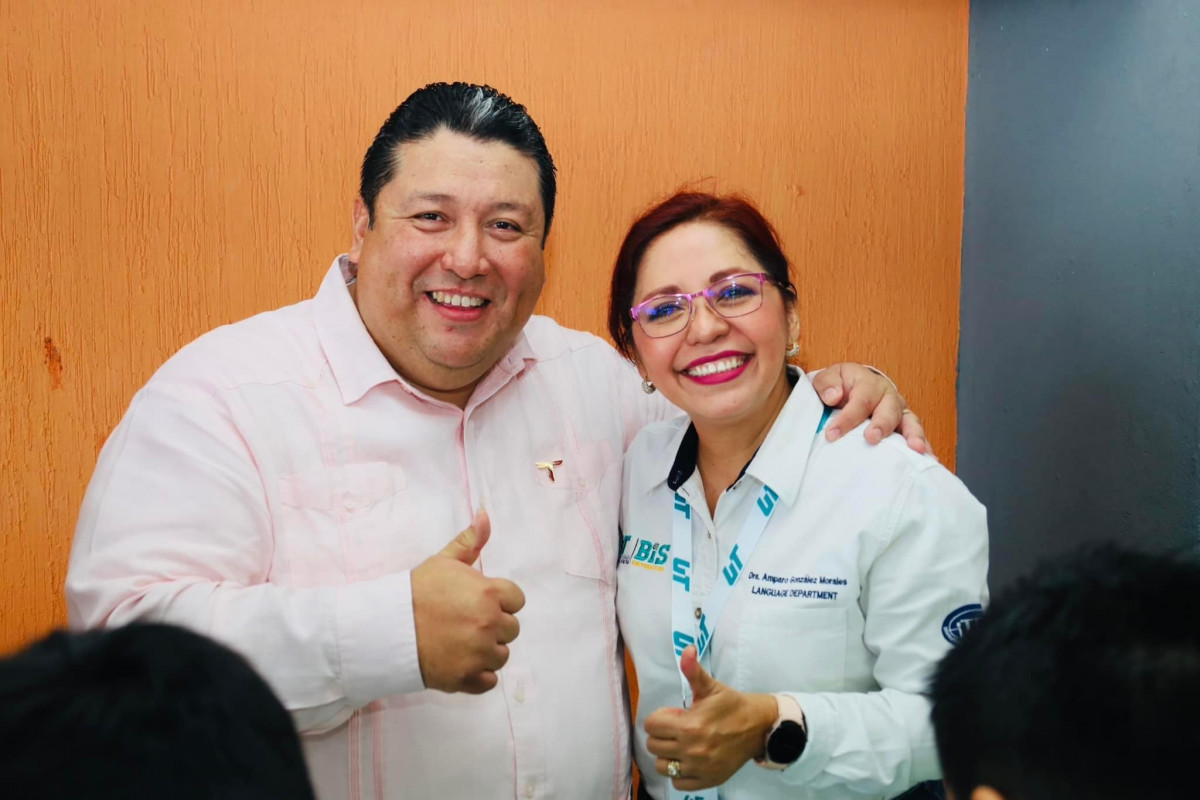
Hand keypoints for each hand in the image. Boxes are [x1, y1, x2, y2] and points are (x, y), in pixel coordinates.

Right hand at [410, 509, 525, 693]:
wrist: (385, 627)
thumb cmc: (415, 591)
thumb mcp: (444, 560)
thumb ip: (470, 541)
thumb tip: (486, 514)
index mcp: (489, 593)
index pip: (516, 600)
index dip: (498, 601)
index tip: (476, 602)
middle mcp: (489, 623)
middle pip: (510, 629)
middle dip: (492, 626)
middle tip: (464, 623)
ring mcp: (479, 653)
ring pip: (501, 655)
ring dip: (486, 651)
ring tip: (459, 642)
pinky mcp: (466, 678)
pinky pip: (489, 681)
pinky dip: (478, 675)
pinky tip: (460, 662)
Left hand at [643, 646, 777, 790]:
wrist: (759, 727)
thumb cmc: (731, 705)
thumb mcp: (711, 687)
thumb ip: (693, 671)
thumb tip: (687, 649)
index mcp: (690, 725)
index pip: (651, 725)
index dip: (660, 717)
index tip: (675, 715)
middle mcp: (692, 750)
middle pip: (653, 745)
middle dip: (662, 734)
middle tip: (678, 729)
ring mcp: (699, 768)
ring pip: (662, 766)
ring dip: (667, 755)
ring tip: (680, 745)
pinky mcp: (707, 780)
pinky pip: (678, 782)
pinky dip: (679, 773)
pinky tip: (688, 760)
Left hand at [810, 363, 929, 453]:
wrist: (850, 389)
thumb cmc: (838, 386)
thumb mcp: (826, 378)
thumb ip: (826, 384)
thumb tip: (833, 395)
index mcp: (868, 382)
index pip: (860, 400)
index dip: (847, 418)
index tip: (832, 434)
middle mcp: (888, 396)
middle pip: (889, 410)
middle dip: (881, 425)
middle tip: (872, 439)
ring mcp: (899, 411)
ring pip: (910, 421)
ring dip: (913, 435)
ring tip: (916, 449)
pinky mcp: (904, 426)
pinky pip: (916, 435)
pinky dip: (923, 445)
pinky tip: (928, 458)